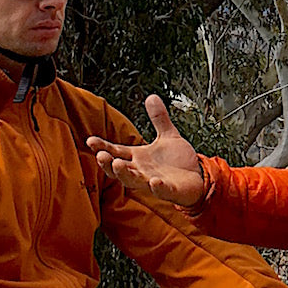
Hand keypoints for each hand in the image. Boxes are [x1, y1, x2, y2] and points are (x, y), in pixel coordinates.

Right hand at [86, 95, 204, 206]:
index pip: (115, 151)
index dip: (102, 147)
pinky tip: (154, 182)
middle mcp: (142, 171)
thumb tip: (152, 96)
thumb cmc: (178, 161)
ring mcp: (153, 182)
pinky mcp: (170, 190)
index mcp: (138, 157)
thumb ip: (159, 118)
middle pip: (119, 169)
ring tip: (117, 164)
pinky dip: (157, 187)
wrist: (197, 177)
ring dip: (125, 174)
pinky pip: (161, 190)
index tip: (90, 141)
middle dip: (108, 163)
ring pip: (134, 181)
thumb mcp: (168, 135)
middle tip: (100, 155)